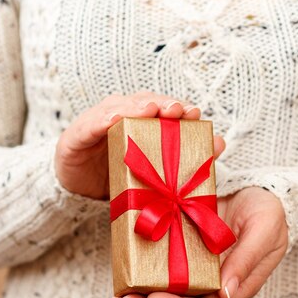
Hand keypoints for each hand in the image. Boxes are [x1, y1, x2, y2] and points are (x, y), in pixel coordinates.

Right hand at [54, 91, 225, 198]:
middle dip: (162, 103)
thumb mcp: (153, 171)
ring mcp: (98, 122)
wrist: (79, 194)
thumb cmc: (120, 177)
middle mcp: (121, 115)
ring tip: (150, 110)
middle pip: (144, 102)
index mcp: (141, 121)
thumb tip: (220, 143)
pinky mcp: (77, 135)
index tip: (195, 113)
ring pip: (119, 107)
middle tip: (177, 110)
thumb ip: (184, 157)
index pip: (163, 108)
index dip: (179, 107)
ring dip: (135, 107)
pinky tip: (113, 121)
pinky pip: (90, 125)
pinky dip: (102, 121)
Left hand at [106, 187, 288, 297]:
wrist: (262, 189)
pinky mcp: (184, 249)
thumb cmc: (269, 210)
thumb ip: (246, 260)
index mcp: (235, 283)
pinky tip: (121, 276)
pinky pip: (162, 268)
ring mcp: (197, 268)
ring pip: (167, 293)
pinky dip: (141, 275)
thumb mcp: (264, 230)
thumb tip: (225, 291)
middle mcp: (213, 282)